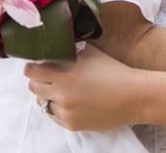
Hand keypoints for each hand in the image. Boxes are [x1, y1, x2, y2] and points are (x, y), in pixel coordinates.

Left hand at [26, 44, 140, 131]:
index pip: (31, 71)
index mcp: (66, 74)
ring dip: (48, 95)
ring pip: (42, 103)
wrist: (133, 96)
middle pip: (33, 87)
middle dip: (38, 80)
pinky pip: (53, 116)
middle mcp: (63, 94)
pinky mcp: (72, 124)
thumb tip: (56, 41)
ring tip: (62, 89)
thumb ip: (70, 49)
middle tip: (48, 76)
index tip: (38, 64)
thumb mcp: (91, 53)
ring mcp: (67, 112)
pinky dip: (58, 108)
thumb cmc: (114, 71)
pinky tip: (70, 100)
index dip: (32, 66)